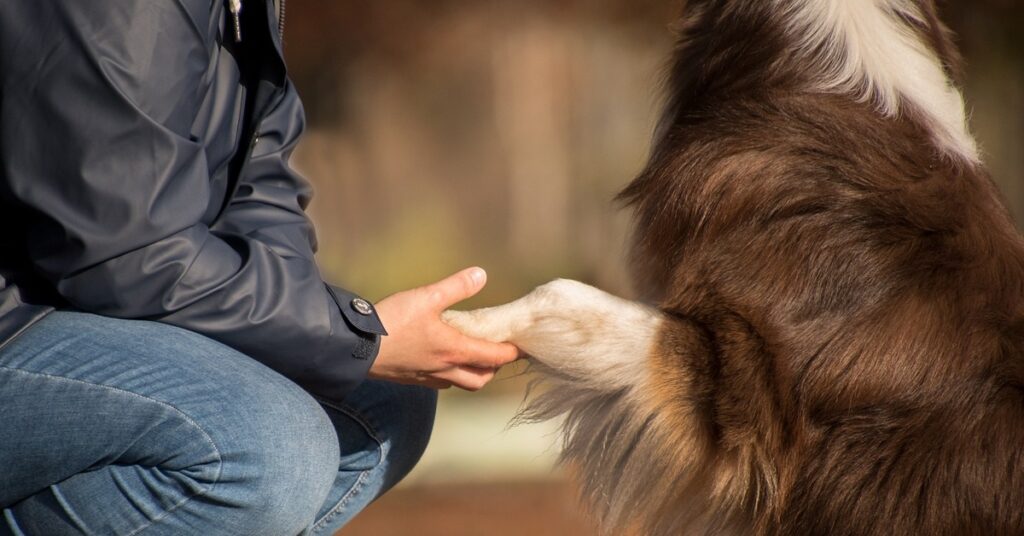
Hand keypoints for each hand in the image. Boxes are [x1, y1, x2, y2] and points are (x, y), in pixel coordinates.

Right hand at [370, 267, 520, 390]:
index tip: (522, 347)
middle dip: (493, 368)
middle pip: (480, 379)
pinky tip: (442, 359)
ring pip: (460, 383)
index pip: (494, 358)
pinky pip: (440, 382)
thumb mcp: (426, 297)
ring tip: (472, 356)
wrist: (355, 347)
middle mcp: (445, 369)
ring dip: (472, 373)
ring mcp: (428, 377)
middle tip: (497, 353)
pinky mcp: (411, 379)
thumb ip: (456, 287)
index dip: (511, 353)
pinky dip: (450, 374)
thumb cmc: (392, 323)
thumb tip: (481, 275)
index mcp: (455, 350)